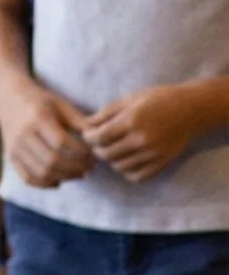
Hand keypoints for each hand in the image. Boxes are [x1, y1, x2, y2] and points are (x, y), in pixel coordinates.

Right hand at [0, 82, 95, 188]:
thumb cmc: (40, 101)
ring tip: (77, 174)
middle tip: (89, 168)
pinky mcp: (10, 156)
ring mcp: (14, 147)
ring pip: (41, 172)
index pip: (61, 143)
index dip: (80, 153)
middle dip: (75, 168)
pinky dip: (45, 184)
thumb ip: (80, 122)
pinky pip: (28, 177)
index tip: (92, 155)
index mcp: (37, 118)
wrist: (8, 98)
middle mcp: (23, 134)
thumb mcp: (61, 105)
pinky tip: (59, 180)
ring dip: (63, 177)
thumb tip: (100, 139)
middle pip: (51, 160)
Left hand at [83, 84, 217, 182]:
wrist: (190, 109)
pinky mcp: (162, 162)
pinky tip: (128, 159)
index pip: (98, 138)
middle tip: (99, 142)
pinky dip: (127, 171)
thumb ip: (106, 113)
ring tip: (114, 149)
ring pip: (119, 167)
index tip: (89, 134)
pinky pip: (137, 176)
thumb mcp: (129, 99)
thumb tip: (84, 124)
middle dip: (97, 149)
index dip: (88, 138)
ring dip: (112, 160)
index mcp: (131, 121)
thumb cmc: (157, 99)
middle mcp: (141, 140)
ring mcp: (153, 153)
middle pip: (106, 154)